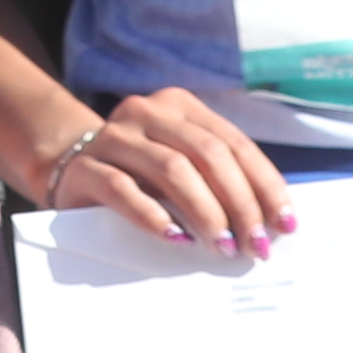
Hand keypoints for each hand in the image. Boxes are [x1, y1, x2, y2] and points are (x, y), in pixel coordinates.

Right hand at [34, 87, 290, 255]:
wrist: (68, 166)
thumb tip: (270, 223)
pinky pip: (122, 189)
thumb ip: (218, 178)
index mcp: (181, 106)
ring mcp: (114, 137)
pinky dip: (153, 216)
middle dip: (240, 203)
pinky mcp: (85, 167)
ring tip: (223, 246)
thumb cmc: (140, 174)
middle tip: (255, 245)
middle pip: (208, 154)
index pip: (234, 143)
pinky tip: (176, 239)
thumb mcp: (181, 163)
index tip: (284, 224)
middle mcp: (148, 112)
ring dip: (205, 212)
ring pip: (171, 169)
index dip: (264, 184)